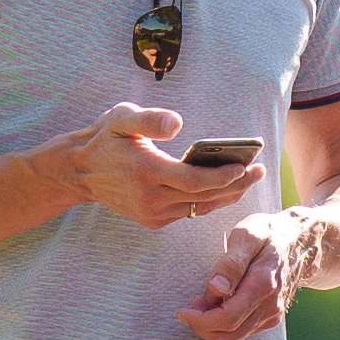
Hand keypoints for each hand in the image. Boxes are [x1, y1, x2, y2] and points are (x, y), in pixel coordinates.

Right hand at [46, 103, 273, 230]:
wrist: (79, 171)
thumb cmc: (105, 139)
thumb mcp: (122, 118)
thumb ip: (150, 120)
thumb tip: (177, 124)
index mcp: (146, 171)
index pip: (195, 180)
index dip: (223, 176)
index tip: (245, 165)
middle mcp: (151, 198)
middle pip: (204, 197)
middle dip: (236, 185)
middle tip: (260, 170)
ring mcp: (152, 213)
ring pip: (199, 208)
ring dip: (227, 195)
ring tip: (250, 177)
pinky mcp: (152, 220)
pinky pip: (188, 212)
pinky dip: (208, 201)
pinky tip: (225, 187)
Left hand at [185, 209, 305, 339]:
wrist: (301, 241)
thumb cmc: (269, 234)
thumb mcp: (248, 235)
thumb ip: (231, 262)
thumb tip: (216, 288)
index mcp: (262, 285)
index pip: (227, 319)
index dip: (200, 321)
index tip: (183, 310)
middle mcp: (269, 306)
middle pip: (228, 336)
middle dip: (202, 326)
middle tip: (192, 304)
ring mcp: (272, 315)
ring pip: (233, 338)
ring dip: (211, 326)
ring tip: (204, 301)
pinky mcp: (270, 318)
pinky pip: (242, 332)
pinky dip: (224, 324)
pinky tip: (219, 303)